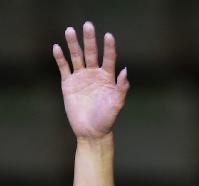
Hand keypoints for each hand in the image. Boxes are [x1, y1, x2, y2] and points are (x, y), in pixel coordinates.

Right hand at [53, 21, 128, 138]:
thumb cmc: (106, 120)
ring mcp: (80, 78)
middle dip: (90, 40)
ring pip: (76, 57)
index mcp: (107, 78)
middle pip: (91, 53)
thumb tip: (125, 71)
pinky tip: (57, 47)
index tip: (109, 36)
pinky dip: (60, 58)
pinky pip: (64, 67)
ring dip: (73, 44)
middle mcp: (94, 74)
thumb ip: (121, 88)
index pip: (109, 59)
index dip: (109, 48)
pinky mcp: (68, 84)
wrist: (91, 132)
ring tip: (70, 30)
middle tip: (88, 25)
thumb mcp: (116, 105)